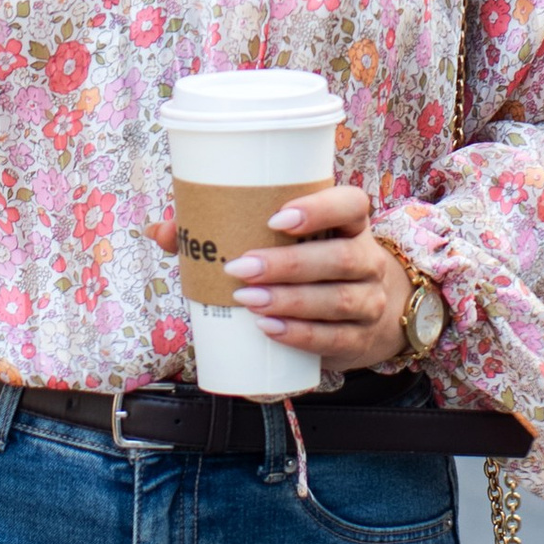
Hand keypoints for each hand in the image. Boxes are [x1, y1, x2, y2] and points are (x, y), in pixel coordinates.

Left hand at [225, 182, 409, 372]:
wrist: (362, 316)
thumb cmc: (313, 268)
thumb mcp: (296, 242)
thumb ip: (241, 231)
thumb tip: (173, 233)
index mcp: (353, 225)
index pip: (351, 205)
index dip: (319, 209)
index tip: (276, 218)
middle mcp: (369, 260)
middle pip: (340, 258)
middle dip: (287, 264)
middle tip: (241, 268)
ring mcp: (370, 301)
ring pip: (338, 300)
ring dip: (289, 300)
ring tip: (248, 299)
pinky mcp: (360, 338)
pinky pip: (334, 337)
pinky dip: (300, 334)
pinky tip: (269, 327)